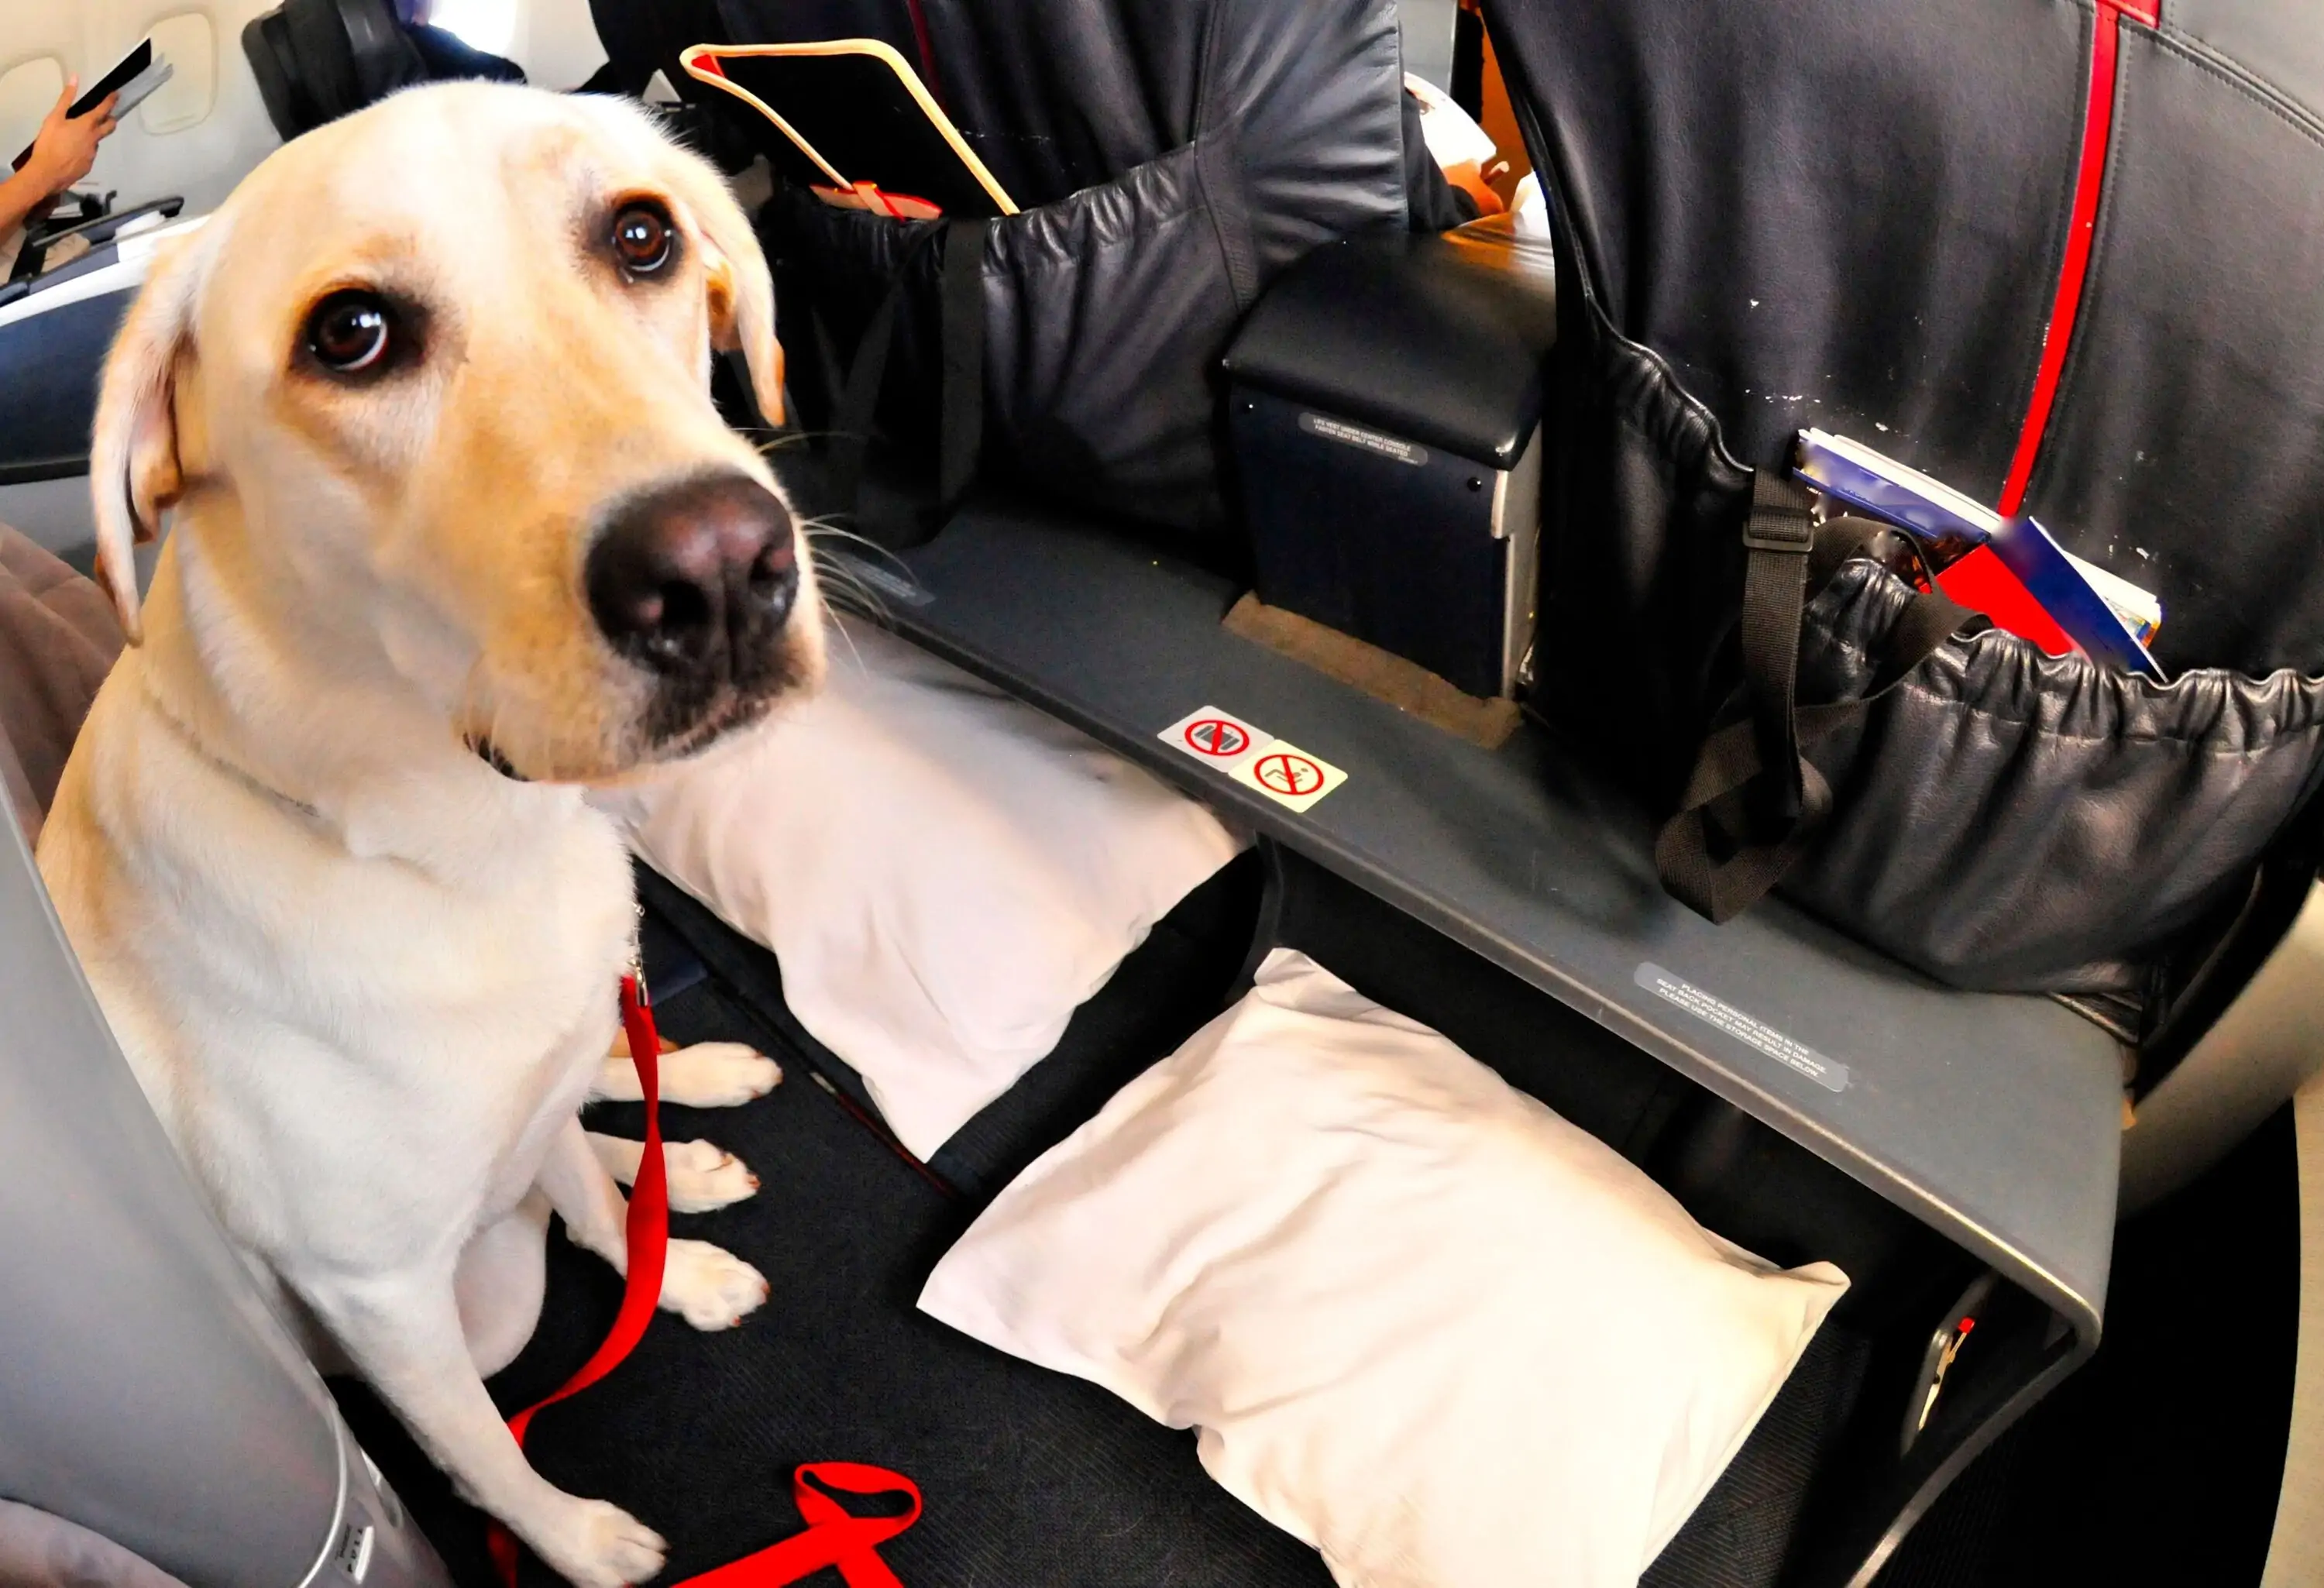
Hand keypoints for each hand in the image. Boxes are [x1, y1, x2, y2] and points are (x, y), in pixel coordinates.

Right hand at [22, 79, 118, 202]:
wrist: (47, 172)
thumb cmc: (49, 143)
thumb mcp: (54, 117)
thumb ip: (65, 98)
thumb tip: (75, 78)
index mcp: (87, 126)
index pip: (103, 110)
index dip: (110, 101)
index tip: (116, 95)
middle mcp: (94, 140)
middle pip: (109, 128)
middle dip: (110, 120)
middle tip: (108, 115)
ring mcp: (93, 154)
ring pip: (96, 141)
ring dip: (92, 136)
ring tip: (77, 136)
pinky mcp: (88, 166)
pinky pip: (89, 154)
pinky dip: (84, 149)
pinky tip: (71, 151)